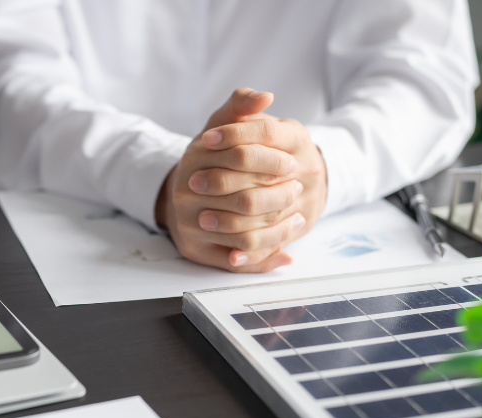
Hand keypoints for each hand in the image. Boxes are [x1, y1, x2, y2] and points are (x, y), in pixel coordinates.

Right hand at [156, 88, 326, 271]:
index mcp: (193, 158)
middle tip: (299, 187)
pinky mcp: (195, 251)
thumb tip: (265, 96)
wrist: (182, 197)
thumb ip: (240, 107)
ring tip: (297, 213)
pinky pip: (236, 259)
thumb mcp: (219, 127)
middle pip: (243, 198)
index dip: (271, 160)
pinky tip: (286, 247)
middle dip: (278, 194)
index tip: (293, 162)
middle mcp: (185, 193)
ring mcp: (188, 224)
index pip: (239, 156)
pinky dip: (265, 256)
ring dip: (277, 226)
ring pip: (243, 232)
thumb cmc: (209, 159)